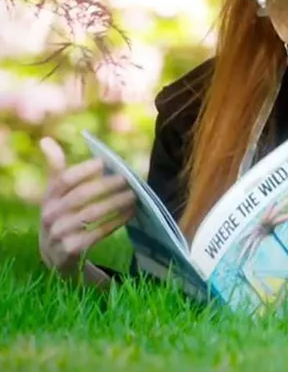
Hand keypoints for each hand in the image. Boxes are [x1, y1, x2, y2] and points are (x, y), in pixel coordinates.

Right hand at [38, 137, 135, 274]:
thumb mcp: (54, 193)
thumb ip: (55, 167)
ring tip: (134, 194)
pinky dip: (116, 222)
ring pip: (91, 215)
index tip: (104, 161)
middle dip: (106, 186)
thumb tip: (46, 139)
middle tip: (127, 178)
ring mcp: (59, 234)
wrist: (54, 254)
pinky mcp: (71, 250)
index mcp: (47, 198)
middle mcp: (50, 215)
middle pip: (80, 196)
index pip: (64, 180)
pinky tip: (130, 212)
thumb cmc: (59, 213)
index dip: (84, 170)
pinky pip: (97, 233)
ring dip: (115, 203)